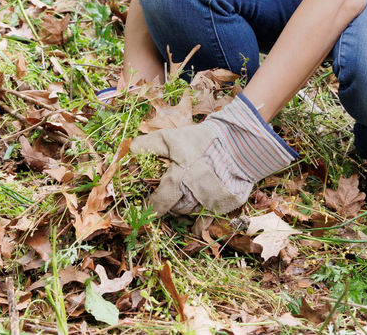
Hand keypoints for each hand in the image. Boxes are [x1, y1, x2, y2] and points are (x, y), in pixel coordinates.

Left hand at [131, 94, 297, 214]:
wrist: (237, 143)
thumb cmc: (201, 140)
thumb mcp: (172, 138)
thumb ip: (149, 145)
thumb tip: (130, 150)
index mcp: (178, 180)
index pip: (158, 202)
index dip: (149, 207)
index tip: (142, 208)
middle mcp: (192, 195)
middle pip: (174, 209)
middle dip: (167, 206)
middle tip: (162, 203)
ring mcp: (208, 202)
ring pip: (189, 214)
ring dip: (182, 211)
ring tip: (178, 203)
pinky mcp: (223, 206)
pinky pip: (206, 223)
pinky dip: (198, 226)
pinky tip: (192, 227)